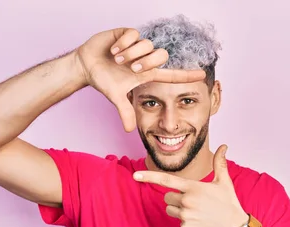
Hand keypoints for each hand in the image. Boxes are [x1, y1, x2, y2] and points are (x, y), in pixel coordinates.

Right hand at [75, 28, 206, 131]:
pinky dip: (122, 43)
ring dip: (130, 54)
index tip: (202, 75)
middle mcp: (145, 58)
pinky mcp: (126, 33)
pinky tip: (113, 49)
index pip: (171, 74)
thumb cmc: (104, 79)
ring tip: (117, 59)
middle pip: (161, 55)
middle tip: (130, 68)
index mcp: (146, 73)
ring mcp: (137, 45)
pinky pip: (133, 34)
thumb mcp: (115, 96)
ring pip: (146, 44)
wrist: (86, 65)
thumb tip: (130, 130)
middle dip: (146, 62)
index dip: (186, 75)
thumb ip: (125, 111)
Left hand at [133, 145, 248, 226]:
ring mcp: (185, 216)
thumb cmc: (229, 204)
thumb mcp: (224, 182)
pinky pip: (179, 224)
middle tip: (195, 202)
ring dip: (180, 211)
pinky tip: (200, 223)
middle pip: (167, 197)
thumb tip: (224, 146)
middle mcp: (186, 201)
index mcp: (193, 187)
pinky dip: (187, 224)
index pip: (166, 180)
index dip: (149, 177)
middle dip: (177, 198)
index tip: (136, 175)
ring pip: (171, 211)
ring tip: (198, 213)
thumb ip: (220, 163)